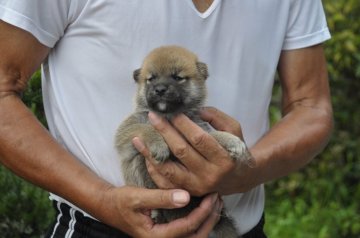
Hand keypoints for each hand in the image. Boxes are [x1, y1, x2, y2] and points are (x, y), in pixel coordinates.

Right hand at [98, 186, 222, 237]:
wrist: (109, 206)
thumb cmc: (121, 202)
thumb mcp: (138, 197)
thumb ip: (161, 198)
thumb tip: (186, 196)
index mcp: (156, 237)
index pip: (187, 227)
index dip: (202, 212)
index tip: (211, 195)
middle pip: (195, 237)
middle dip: (209, 219)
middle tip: (218, 200)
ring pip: (194, 236)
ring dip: (207, 221)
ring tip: (216, 203)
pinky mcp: (166, 233)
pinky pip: (188, 232)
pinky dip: (199, 221)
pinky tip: (205, 208)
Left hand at [132, 107, 257, 195]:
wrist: (238, 178)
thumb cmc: (234, 150)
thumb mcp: (234, 130)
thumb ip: (217, 118)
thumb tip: (196, 110)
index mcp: (224, 159)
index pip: (199, 139)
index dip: (184, 124)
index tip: (174, 112)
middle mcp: (210, 175)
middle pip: (181, 151)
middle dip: (165, 131)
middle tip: (153, 116)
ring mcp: (197, 187)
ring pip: (169, 170)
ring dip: (151, 153)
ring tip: (139, 138)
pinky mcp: (187, 192)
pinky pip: (165, 183)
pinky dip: (153, 169)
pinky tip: (145, 155)